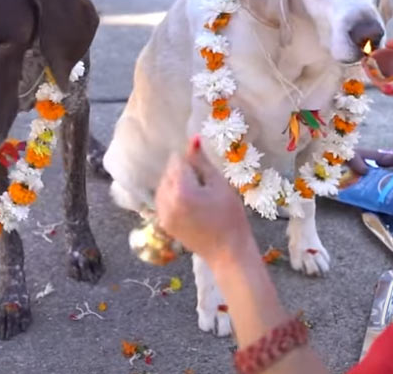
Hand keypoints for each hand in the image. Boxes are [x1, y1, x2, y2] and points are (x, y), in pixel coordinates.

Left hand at [155, 137, 254, 265]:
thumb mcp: (219, 184)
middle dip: (183, 172)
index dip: (192, 161)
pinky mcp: (163, 223)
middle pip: (168, 173)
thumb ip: (202, 161)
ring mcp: (162, 214)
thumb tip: (193, 139)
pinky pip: (162, 200)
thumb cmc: (230, 216)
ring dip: (176, 183)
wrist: (228, 252)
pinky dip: (172, 196)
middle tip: (204, 184)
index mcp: (181, 190)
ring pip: (163, 185)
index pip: (177, 161)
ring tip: (197, 194)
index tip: (204, 171)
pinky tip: (189, 204)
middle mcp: (166, 201)